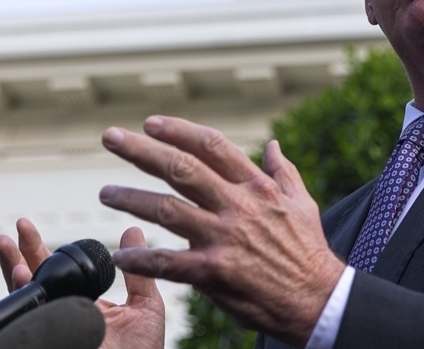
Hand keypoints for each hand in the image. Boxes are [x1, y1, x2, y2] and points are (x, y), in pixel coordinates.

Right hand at [0, 219, 164, 348]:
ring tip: (7, 246)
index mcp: (85, 303)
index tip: (29, 226)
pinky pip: (33, 318)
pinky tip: (20, 278)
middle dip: (22, 253)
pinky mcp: (53, 337)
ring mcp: (55, 325)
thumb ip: (138, 271)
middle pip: (37, 279)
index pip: (58, 272)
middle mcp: (66, 313)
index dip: (40, 250)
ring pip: (28, 297)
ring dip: (14, 270)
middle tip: (18, 227)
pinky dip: (24, 297)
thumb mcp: (146, 305)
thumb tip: (133, 230)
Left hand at [98, 115, 344, 347]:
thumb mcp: (303, 202)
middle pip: (181, 169)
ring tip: (105, 193)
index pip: (212, 146)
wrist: (318, 299)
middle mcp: (237, 206)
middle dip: (142, 151)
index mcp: (257, 186)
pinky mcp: (214, 273)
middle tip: (111, 138)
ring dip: (131, 199)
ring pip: (167, 210)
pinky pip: (169, 263)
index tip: (151, 123)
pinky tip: (121, 256)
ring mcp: (224, 238)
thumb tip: (273, 145)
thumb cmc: (309, 250)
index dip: (178, 131)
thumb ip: (283, 171)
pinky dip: (142, 259)